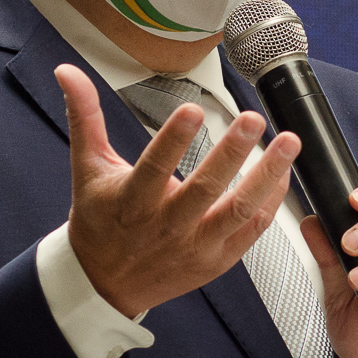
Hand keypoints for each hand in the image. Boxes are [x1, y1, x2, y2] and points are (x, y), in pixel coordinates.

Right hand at [56, 64, 298, 315]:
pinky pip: (252, 230)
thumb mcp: (88, 170)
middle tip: (252, 119)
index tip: (193, 108)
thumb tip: (68, 72)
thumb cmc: (100, 222)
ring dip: (267, 176)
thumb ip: (85, 118)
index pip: (154, 168)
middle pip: (205, 190)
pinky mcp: (217, 260)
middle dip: (232, 152)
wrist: (106, 284)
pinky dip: (271, 202)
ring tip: (288, 142)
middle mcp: (166, 227)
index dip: (173, 139)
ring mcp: (196, 246)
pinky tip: (283, 174)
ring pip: (238, 211)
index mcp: (131, 202)